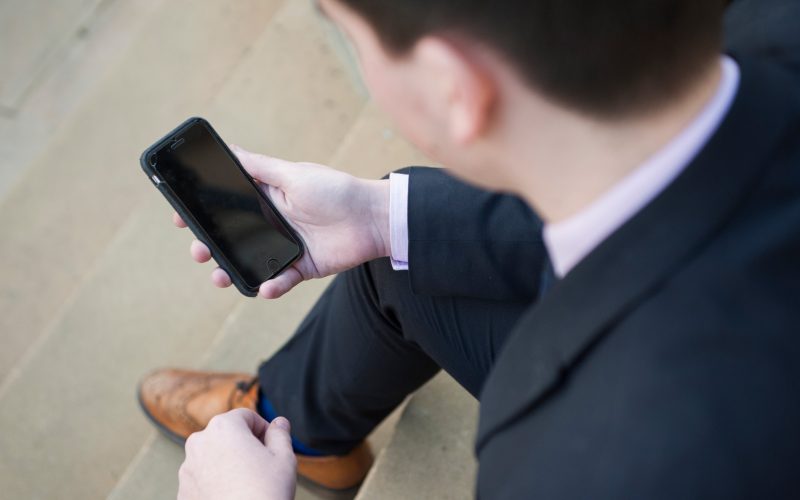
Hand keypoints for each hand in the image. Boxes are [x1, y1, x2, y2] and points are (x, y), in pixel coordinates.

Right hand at [175, 146, 390, 297]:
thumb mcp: (292, 173)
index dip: (201, 214)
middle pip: (230, 239)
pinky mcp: (300, 267)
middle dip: (208, 246)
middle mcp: (270, 224)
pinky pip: (280, 281)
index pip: (225, 207)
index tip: (180, 219)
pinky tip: (266, 287)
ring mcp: (284, 247)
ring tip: (220, 276)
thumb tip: (226, 148)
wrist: (372, 218)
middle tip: (198, 250)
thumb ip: (258, 166)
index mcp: (265, 199)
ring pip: (249, 263)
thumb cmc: (335, 190)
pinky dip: (271, 287)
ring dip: (230, 271)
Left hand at [178, 409, 296, 499]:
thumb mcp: (284, 458)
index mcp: (223, 427)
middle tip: (262, 466)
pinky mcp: (183, 491)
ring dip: (229, 463)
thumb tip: (279, 422)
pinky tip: (233, 496)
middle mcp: (199, 442)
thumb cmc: (265, 493)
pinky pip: (203, 478)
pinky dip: (216, 482)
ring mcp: (187, 468)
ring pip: (213, 456)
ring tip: (247, 484)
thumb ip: (280, 434)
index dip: (264, 429)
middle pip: (227, 435)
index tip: (273, 447)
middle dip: (244, 445)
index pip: (247, 416)